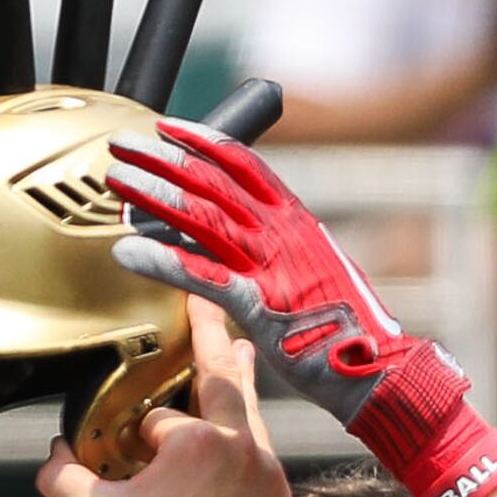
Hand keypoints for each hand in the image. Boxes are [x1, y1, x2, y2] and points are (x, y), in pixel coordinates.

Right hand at [36, 307, 290, 496]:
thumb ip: (64, 480)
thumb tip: (50, 454)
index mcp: (197, 441)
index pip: (160, 419)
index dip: (139, 439)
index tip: (132, 463)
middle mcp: (241, 444)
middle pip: (226, 377)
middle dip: (213, 336)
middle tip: (207, 304)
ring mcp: (267, 469)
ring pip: (252, 409)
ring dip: (239, 378)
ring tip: (238, 350)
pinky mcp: (279, 494)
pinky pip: (262, 448)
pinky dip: (248, 433)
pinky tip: (240, 434)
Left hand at [107, 120, 496, 496]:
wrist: (380, 369)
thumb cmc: (346, 331)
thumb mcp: (313, 273)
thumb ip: (278, 253)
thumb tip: (244, 243)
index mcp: (296, 222)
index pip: (245, 164)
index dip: (203, 141)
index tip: (169, 128)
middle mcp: (283, 234)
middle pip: (214, 181)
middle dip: (164, 158)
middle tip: (123, 144)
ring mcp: (272, 266)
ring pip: (203, 217)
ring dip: (154, 195)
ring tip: (117, 182)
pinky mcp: (260, 304)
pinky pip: (201, 276)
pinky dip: (162, 261)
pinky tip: (128, 253)